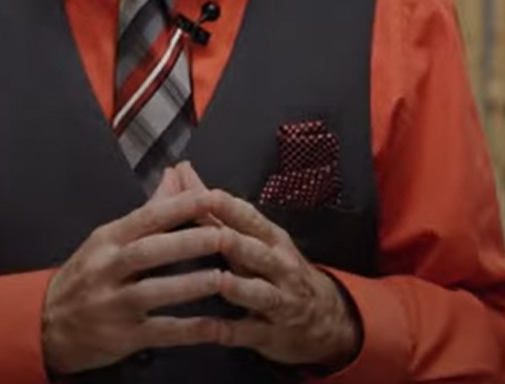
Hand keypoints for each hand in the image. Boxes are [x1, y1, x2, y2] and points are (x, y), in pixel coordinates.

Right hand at [40, 169, 225, 375]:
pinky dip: (189, 330)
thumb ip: (148, 212)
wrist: (45, 325)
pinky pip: (159, 332)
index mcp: (107, 239)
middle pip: (148, 251)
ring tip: (223, 277)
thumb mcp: (108, 240)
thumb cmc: (85, 276)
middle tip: (224, 235)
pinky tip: (215, 327)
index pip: (145, 218)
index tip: (212, 197)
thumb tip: (177, 175)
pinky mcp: (121, 337)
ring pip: (152, 291)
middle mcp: (107, 269)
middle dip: (187, 242)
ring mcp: (112, 305)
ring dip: (189, 284)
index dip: (179, 207)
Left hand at [207, 192, 360, 369]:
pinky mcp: (270, 334)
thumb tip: (180, 171)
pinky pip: (249, 333)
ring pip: (260, 293)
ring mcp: (278, 302)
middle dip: (238, 243)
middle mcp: (279, 267)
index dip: (230, 208)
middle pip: (258, 253)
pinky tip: (210, 330)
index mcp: (271, 239)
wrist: (325, 319)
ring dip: (241, 287)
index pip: (251, 219)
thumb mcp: (255, 237)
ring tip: (221, 281)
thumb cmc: (278, 269)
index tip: (206, 194)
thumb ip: (214, 207)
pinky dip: (232, 331)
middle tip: (215, 234)